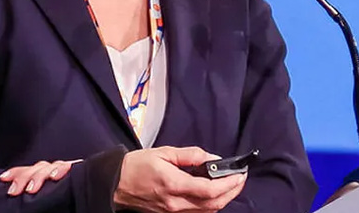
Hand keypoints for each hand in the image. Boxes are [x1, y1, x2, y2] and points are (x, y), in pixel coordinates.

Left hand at [0, 159, 80, 195]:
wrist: (88, 186)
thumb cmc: (65, 195)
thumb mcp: (45, 192)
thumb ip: (37, 190)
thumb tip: (15, 192)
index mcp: (45, 173)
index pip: (29, 169)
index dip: (16, 172)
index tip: (3, 178)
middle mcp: (54, 169)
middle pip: (37, 167)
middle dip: (23, 177)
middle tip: (14, 192)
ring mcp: (65, 168)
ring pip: (50, 166)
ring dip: (39, 177)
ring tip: (31, 190)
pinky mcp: (78, 169)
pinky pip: (70, 166)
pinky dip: (62, 170)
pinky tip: (55, 177)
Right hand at [113, 146, 247, 212]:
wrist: (116, 183)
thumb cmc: (138, 165)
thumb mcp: (164, 152)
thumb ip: (191, 155)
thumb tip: (213, 158)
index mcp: (174, 184)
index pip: (209, 190)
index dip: (229, 184)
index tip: (240, 174)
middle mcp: (176, 203)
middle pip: (213, 204)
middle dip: (232, 192)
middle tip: (241, 179)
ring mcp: (174, 212)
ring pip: (207, 212)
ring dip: (224, 200)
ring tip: (232, 185)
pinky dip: (211, 205)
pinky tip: (216, 194)